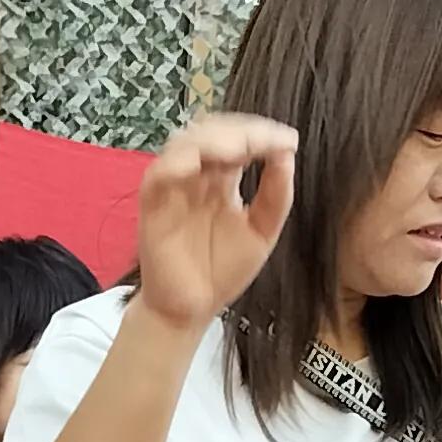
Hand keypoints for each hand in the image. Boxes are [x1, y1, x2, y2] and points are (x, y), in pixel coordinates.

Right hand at [131, 111, 296, 333]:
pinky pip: (157, 175)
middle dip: (241, 131)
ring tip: (242, 147)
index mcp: (222, 179)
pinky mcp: (153, 206)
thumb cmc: (223, 272)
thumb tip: (287, 154)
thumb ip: (276, 195)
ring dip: (212, 140)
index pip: (237, 140)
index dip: (261, 134)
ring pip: (184, 144)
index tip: (288, 139)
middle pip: (211, 133)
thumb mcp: (262, 231)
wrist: (193, 310)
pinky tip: (198, 164)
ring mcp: (174, 189)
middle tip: (267, 139)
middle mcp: (197, 177)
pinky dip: (175, 163)